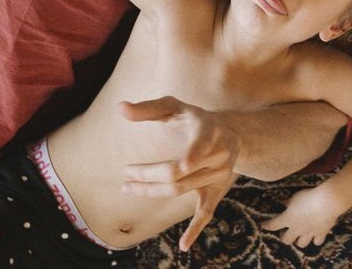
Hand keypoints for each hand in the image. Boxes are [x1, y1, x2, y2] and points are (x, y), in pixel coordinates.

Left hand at [118, 97, 240, 251]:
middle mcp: (218, 155)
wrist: (232, 134)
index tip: (184, 165)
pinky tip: (183, 245)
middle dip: (149, 174)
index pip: (201, 145)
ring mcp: (218, 176)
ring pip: (182, 190)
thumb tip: (120, 108)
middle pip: (180, 172)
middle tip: (126, 173)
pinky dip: (195, 229)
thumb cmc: (194, 118)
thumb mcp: (175, 107)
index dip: (193, 155)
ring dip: (153, 191)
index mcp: (209, 131)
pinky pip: (206, 213)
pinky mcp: (216, 191)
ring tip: (128, 187)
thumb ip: (148, 108)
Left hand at [260, 186, 344, 248]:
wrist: (327, 202)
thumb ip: (289, 202)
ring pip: (301, 244)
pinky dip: (315, 239)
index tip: (262, 225)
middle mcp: (297, 228)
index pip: (273, 224)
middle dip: (283, 236)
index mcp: (288, 219)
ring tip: (299, 235)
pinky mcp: (321, 233)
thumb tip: (285, 203)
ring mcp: (309, 232)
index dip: (267, 225)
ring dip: (299, 240)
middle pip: (286, 240)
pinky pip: (317, 241)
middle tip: (284, 232)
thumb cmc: (309, 196)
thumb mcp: (295, 196)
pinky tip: (315, 235)